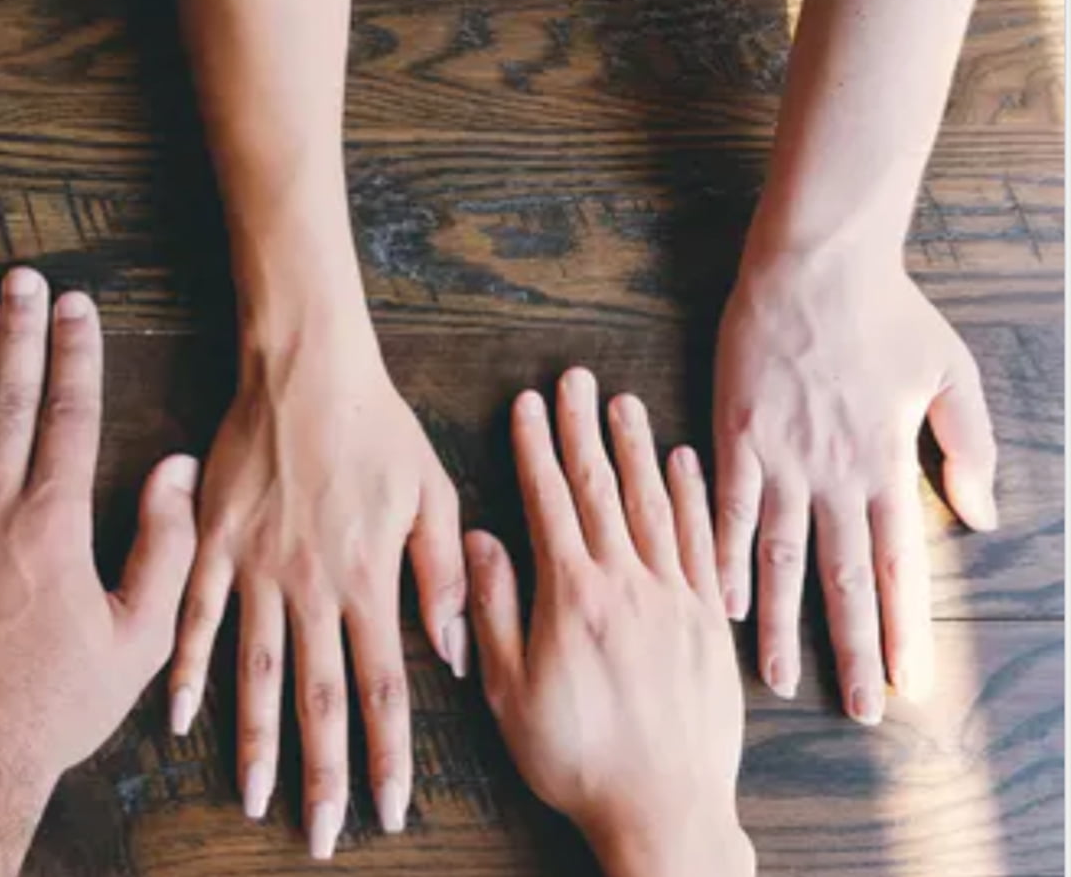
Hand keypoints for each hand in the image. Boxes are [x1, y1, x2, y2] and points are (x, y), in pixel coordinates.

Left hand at [0, 271, 198, 875]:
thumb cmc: (52, 707)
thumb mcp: (137, 640)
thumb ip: (163, 549)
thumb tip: (175, 471)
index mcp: (50, 525)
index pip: (66, 414)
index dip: (74, 352)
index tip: (77, 304)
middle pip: (3, 398)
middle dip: (18, 331)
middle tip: (24, 277)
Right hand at [168, 320, 464, 858]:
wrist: (306, 366)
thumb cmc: (379, 427)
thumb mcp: (433, 494)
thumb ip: (442, 577)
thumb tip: (455, 655)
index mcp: (369, 579)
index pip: (384, 689)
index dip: (388, 757)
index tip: (390, 810)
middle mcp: (312, 586)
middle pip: (319, 699)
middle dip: (323, 774)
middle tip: (322, 836)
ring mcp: (257, 568)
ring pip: (255, 673)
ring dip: (255, 743)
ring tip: (255, 799)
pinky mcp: (214, 543)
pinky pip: (196, 618)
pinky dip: (187, 671)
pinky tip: (180, 719)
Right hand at [466, 368, 751, 876]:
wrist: (664, 809)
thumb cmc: (576, 759)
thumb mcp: (510, 691)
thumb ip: (493, 610)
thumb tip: (478, 541)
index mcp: (572, 596)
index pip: (550, 502)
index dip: (536, 448)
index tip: (528, 404)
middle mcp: (628, 584)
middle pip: (602, 488)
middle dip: (583, 429)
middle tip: (576, 378)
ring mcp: (676, 598)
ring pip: (654, 504)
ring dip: (637, 449)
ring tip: (624, 403)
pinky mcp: (709, 621)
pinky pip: (703, 542)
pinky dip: (693, 497)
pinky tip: (685, 463)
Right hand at [713, 243, 996, 720]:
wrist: (814, 263)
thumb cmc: (886, 312)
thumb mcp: (951, 374)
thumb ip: (967, 447)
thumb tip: (982, 516)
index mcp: (887, 464)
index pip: (898, 565)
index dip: (904, 628)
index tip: (909, 684)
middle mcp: (835, 474)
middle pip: (842, 578)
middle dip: (852, 649)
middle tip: (857, 710)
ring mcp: (781, 458)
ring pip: (782, 558)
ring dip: (780, 624)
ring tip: (776, 679)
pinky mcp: (736, 436)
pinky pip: (727, 510)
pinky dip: (724, 559)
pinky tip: (720, 602)